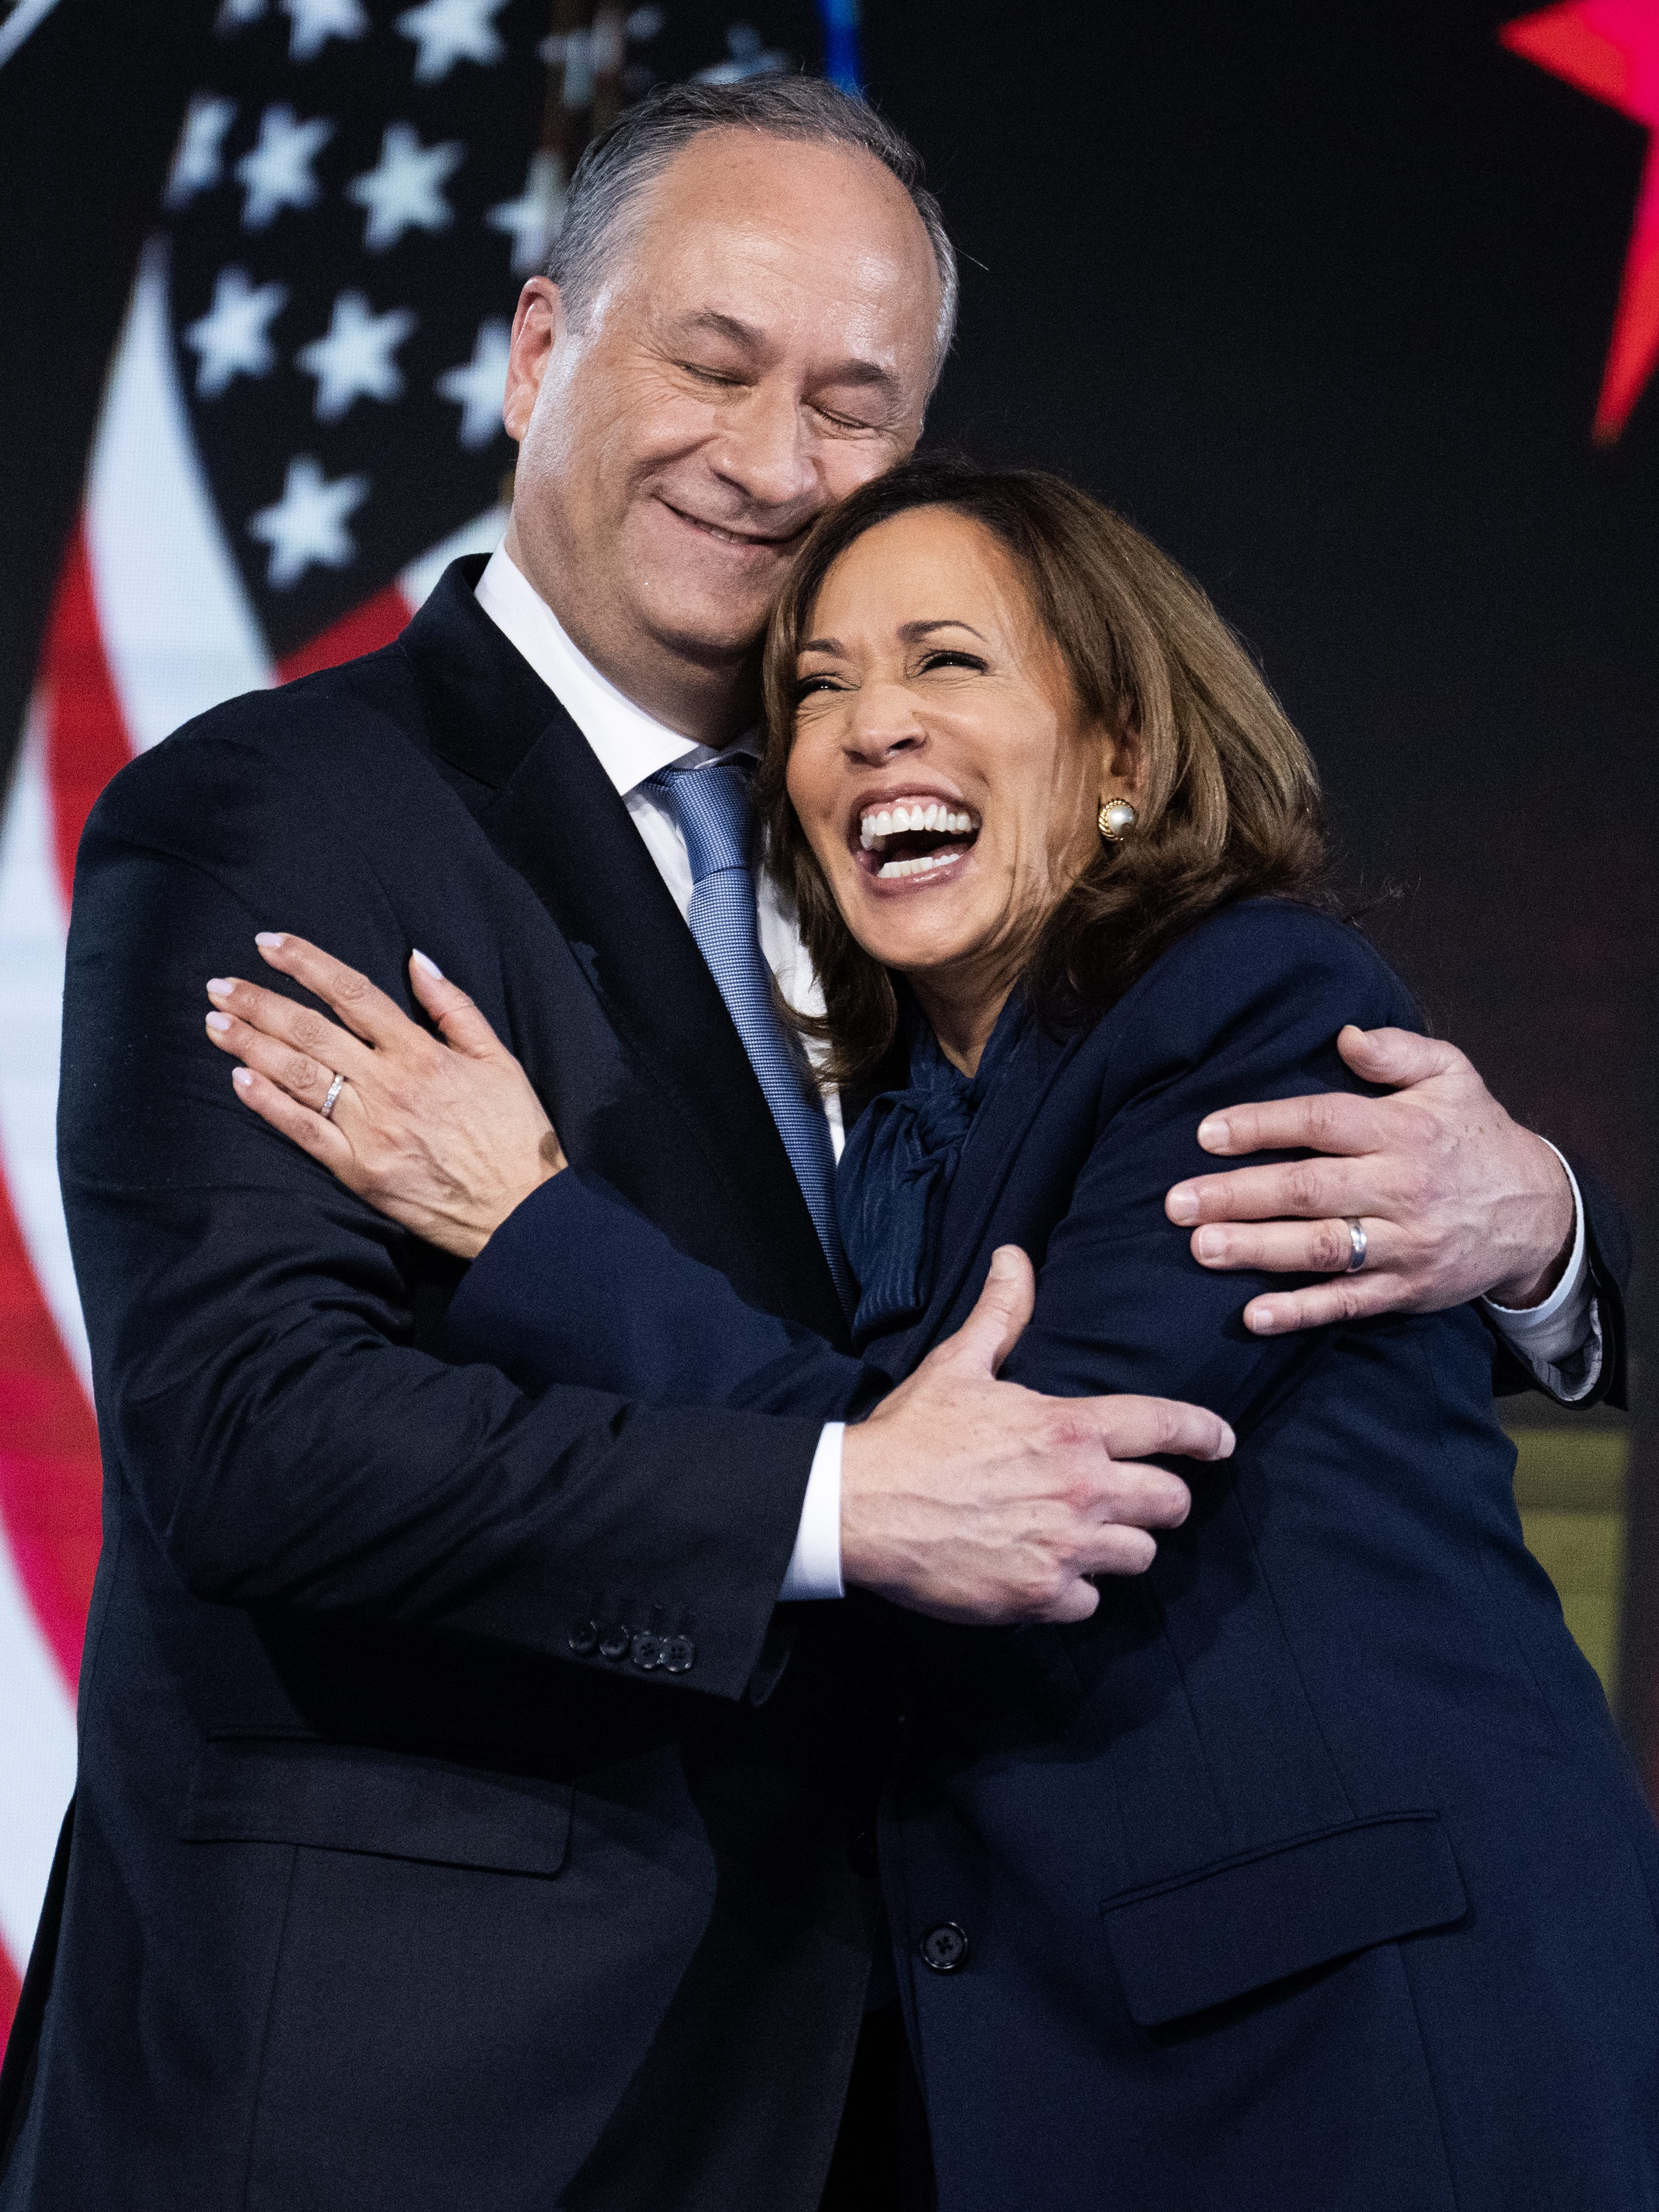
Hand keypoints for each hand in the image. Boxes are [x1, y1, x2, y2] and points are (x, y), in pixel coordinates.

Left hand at [204, 933, 564, 1258]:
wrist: (520, 1210)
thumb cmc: (513, 1133)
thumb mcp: (499, 1058)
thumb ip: (454, 1007)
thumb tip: (415, 959)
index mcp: (423, 1053)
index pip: (353, 994)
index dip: (307, 963)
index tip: (269, 943)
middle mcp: (390, 1085)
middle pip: (311, 1031)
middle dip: (260, 1003)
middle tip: (220, 985)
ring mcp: (370, 1130)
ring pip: (299, 1076)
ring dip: (251, 1046)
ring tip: (215, 1023)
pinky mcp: (359, 1170)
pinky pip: (304, 1131)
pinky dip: (269, 1104)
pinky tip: (240, 1080)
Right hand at [840, 1247, 1232, 1624]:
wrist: (858, 1507)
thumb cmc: (910, 1434)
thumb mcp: (959, 1364)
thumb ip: (1002, 1314)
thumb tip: (1015, 1258)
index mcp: (1069, 1429)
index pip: (1167, 1426)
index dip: (1206, 1434)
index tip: (1222, 1443)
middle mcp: (1081, 1489)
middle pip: (1172, 1503)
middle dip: (1164, 1499)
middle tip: (1144, 1498)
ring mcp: (1065, 1547)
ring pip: (1141, 1556)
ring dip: (1121, 1546)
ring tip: (1089, 1536)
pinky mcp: (1041, 1596)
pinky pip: (1092, 1603)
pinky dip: (1076, 1591)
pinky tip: (1048, 1572)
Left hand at [1164, 1025, 1574, 1335]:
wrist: (1538, 1213)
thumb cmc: (1474, 1134)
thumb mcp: (1454, 1074)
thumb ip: (1398, 1050)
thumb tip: (1343, 1035)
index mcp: (1406, 1129)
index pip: (1322, 1123)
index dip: (1262, 1126)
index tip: (1207, 1133)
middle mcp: (1404, 1186)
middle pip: (1310, 1189)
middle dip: (1238, 1196)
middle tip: (1176, 1202)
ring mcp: (1406, 1243)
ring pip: (1324, 1247)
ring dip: (1258, 1250)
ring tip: (1201, 1248)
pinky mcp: (1408, 1289)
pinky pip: (1348, 1303)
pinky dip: (1301, 1312)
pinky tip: (1254, 1315)